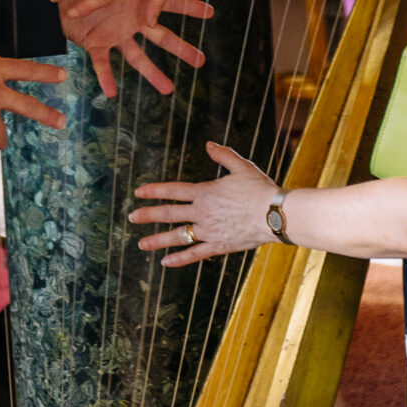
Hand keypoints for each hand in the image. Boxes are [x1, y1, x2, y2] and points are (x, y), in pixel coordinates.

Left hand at [57, 0, 213, 100]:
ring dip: (152, 74)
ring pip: (138, 57)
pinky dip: (104, 77)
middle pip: (161, 37)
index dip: (190, 9)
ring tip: (169, 90)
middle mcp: (131, 21)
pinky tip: (111, 94)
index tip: (212, 13)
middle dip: (182, 49)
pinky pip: (101, 62)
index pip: (170, 4)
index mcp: (136, 0)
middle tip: (202, 63)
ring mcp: (116, 34)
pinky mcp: (96, 42)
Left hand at [130, 141, 276, 265]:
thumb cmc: (260, 189)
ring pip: (177, 236)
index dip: (154, 191)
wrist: (275, 214)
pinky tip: (165, 262)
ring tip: (141, 244)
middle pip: (169, 214)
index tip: (138, 192)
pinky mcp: (218, 246)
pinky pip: (195, 253)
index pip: (173, 191)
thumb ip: (223, 155)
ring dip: (157, 240)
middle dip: (148, 215)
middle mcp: (202, 212)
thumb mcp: (242, 166)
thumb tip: (208, 144)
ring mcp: (208, 231)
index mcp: (205, 192)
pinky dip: (179, 259)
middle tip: (132, 217)